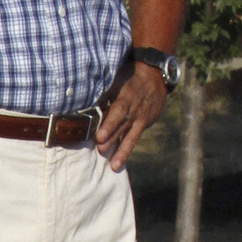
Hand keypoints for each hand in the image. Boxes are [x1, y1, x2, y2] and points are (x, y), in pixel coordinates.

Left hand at [97, 58, 170, 172]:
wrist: (156, 76)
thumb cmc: (130, 75)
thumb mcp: (118, 78)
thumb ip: (104, 91)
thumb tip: (85, 100)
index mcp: (126, 96)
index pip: (118, 111)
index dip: (109, 124)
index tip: (100, 136)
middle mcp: (135, 110)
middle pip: (122, 126)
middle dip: (112, 139)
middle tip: (101, 150)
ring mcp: (141, 118)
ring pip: (131, 136)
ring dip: (122, 151)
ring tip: (115, 165)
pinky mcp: (145, 123)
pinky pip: (135, 137)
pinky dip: (128, 148)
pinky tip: (120, 161)